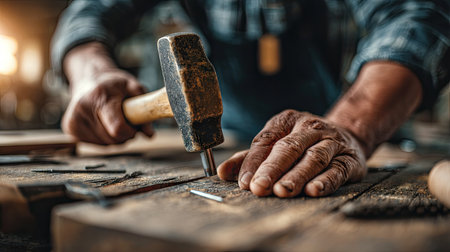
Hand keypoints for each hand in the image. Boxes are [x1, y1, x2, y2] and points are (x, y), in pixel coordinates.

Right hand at [62, 69, 153, 144]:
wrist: (89, 78)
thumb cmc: (114, 85)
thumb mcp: (133, 88)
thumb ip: (144, 110)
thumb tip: (150, 134)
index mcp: (99, 96)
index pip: (117, 129)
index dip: (130, 132)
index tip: (134, 126)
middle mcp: (82, 107)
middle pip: (112, 140)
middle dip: (124, 135)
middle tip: (125, 120)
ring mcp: (73, 118)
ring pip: (105, 145)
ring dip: (115, 138)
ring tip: (114, 120)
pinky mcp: (69, 127)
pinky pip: (95, 145)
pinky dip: (104, 139)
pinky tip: (103, 124)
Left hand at [217, 110, 366, 196]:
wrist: (347, 135)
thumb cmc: (302, 143)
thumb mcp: (275, 143)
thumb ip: (249, 158)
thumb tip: (222, 172)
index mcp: (286, 121)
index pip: (266, 141)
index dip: (253, 162)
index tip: (244, 182)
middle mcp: (309, 128)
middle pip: (288, 148)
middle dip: (272, 169)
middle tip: (259, 187)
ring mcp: (331, 142)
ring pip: (313, 158)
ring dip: (297, 175)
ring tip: (283, 190)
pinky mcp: (349, 159)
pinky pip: (337, 170)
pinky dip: (326, 181)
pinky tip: (314, 190)